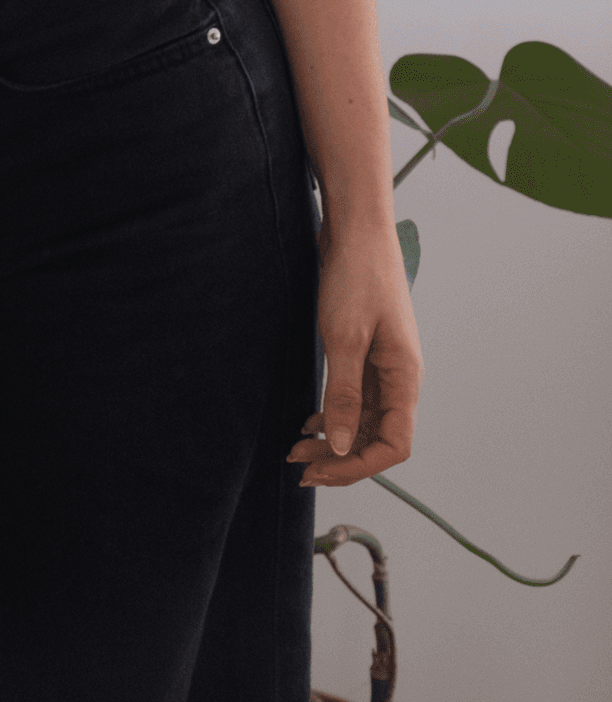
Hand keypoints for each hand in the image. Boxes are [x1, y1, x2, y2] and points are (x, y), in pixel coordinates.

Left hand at [287, 223, 421, 486]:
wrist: (356, 231)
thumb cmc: (357, 277)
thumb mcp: (344, 338)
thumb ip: (343, 394)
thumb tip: (340, 446)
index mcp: (404, 379)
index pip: (395, 445)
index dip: (360, 466)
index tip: (320, 470)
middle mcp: (399, 378)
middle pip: (376, 438)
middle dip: (339, 459)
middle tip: (298, 465)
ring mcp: (383, 367)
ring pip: (363, 421)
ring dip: (333, 439)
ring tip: (296, 448)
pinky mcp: (366, 354)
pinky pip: (354, 399)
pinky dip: (333, 415)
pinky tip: (310, 422)